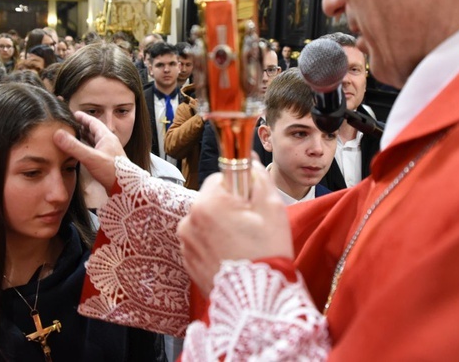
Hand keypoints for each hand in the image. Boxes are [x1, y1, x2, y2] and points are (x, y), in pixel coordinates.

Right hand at [53, 111, 126, 190]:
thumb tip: (58, 134)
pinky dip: (86, 148)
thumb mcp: (91, 157)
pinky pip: (94, 150)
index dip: (83, 117)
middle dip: (82, 126)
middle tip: (70, 124)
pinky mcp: (106, 161)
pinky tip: (80, 151)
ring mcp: (108, 152)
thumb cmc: (111, 170)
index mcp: (106, 137)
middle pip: (93, 131)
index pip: (93, 122)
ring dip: (84, 137)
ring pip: (94, 141)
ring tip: (72, 135)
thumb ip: (74, 146)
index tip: (73, 113)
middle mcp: (108, 142)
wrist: (125, 187)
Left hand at [177, 162, 293, 296]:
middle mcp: (189, 220)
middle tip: (251, 227)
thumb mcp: (272, 207)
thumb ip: (257, 176)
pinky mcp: (187, 259)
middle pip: (212, 199)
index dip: (241, 188)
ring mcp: (185, 242)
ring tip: (242, 244)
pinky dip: (214, 243)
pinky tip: (232, 255)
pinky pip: (201, 240)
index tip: (251, 204)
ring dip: (220, 225)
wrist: (256, 300)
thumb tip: (246, 159)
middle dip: (230, 207)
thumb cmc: (267, 252)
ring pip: (206, 220)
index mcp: (207, 203)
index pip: (222, 177)